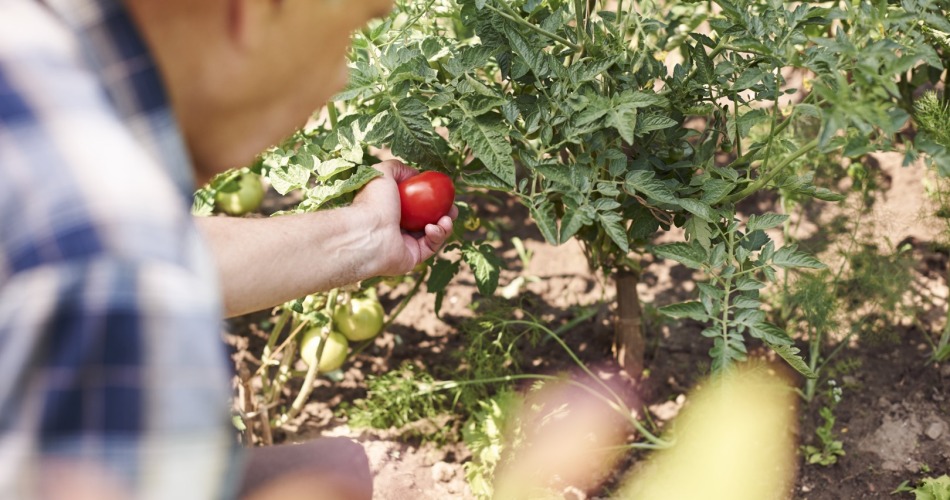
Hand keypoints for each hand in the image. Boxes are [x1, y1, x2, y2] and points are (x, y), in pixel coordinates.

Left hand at [352, 159, 457, 275]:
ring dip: (444, 225)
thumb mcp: (382, 173)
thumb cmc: (373, 203)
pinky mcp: (412, 257)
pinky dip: (436, 236)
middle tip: (452, 209)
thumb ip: (397, 167)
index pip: (416, 204)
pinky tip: (432, 228)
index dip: (432, 199)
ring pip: (432, 234)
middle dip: (444, 214)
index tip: (444, 194)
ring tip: (446, 219)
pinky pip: (430, 246)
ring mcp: (405, 243)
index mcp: (391, 209)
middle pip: (428, 219)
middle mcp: (397, 227)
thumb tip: (413, 174)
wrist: (368, 234)